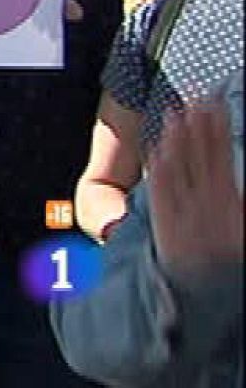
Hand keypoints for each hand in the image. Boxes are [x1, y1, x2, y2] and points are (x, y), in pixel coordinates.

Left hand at [150, 104, 243, 278]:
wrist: (206, 296)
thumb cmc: (228, 263)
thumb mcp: (240, 227)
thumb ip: (238, 201)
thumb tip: (237, 185)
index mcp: (229, 201)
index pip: (221, 155)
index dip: (217, 129)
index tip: (214, 106)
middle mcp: (205, 201)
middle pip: (200, 154)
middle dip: (198, 125)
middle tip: (196, 98)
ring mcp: (182, 209)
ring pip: (178, 166)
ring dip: (176, 138)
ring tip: (174, 113)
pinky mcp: (163, 219)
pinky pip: (160, 189)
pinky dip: (160, 166)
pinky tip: (158, 148)